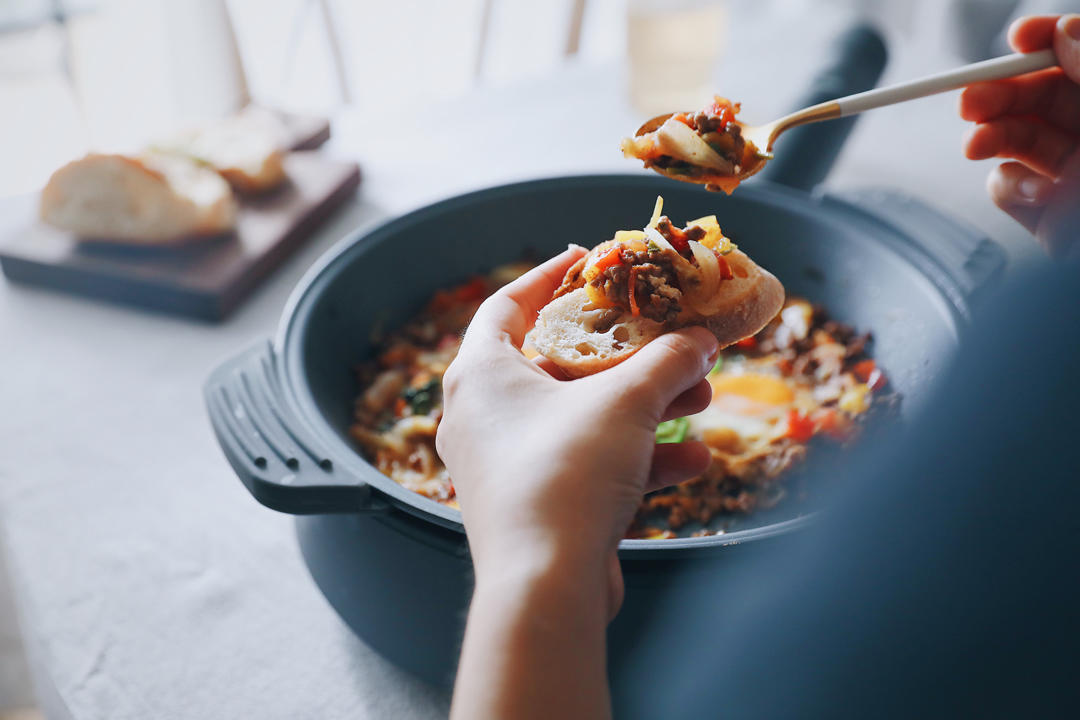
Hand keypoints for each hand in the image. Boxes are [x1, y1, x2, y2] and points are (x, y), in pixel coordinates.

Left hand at [437, 245, 716, 611]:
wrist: (544, 588)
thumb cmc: (566, 474)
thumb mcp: (626, 402)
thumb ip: (667, 360)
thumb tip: (701, 338)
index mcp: (482, 373)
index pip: (508, 303)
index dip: (550, 277)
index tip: (590, 259)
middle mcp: (484, 416)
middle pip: (560, 365)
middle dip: (627, 355)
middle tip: (672, 340)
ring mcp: (506, 465)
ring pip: (582, 418)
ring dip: (643, 408)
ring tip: (700, 395)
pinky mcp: (535, 507)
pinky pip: (587, 466)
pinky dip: (636, 459)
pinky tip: (694, 461)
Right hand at [960, 14, 1079, 257]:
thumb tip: (1064, 33)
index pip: (1079, 58)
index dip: (1049, 40)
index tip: (1020, 36)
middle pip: (1041, 97)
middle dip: (1000, 93)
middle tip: (969, 99)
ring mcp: (1071, 177)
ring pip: (1017, 140)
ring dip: (990, 137)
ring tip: (974, 145)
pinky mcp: (1047, 217)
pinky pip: (1011, 189)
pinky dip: (1013, 188)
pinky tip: (1040, 195)